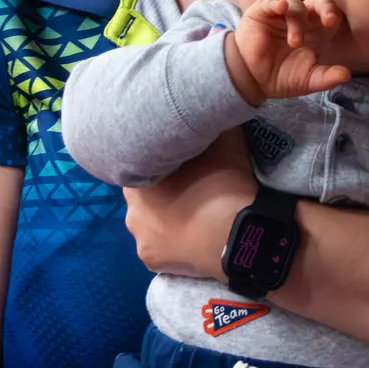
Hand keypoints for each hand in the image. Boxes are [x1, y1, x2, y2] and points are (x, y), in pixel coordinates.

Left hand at [123, 128, 254, 278]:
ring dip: (164, 215)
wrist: (237, 235)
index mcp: (139, 180)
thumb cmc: (222, 185)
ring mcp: (141, 240)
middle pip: (143, 194)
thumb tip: (213, 106)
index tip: (178, 157)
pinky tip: (189, 233)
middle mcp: (131, 211)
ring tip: (191, 210)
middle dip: (160, 188)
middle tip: (187, 183)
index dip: (159, 158)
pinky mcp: (152, 261)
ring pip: (149, 221)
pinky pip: (159, 245)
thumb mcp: (224, 141)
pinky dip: (170, 239)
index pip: (140, 162)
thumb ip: (212, 124)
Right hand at [229, 0, 351, 101]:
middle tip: (328, 19)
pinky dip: (276, 3)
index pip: (331, 16)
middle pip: (318, 2)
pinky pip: (270, 2)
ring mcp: (282, 14)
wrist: (253, 81)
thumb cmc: (282, 77)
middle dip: (326, 7)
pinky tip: (281, 8)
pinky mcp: (262, 13)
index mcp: (316, 31)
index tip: (332, 23)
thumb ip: (327, 78)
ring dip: (297, 22)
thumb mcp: (307, 80)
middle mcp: (302, 19)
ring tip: (295, 42)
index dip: (333, 16)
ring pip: (296, 5)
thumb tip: (347, 75)